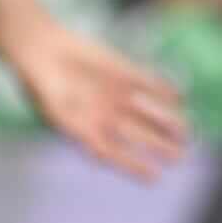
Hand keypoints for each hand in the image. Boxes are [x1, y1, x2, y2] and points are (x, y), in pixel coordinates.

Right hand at [0, 10, 187, 178]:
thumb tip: (103, 158)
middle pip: (141, 136)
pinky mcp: (122, 72)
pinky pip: (149, 82)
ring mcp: (118, 94)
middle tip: (177, 154)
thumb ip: (79, 134)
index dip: (136, 167)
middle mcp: (108, 115)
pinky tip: (178, 96)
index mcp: (90, 130)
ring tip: (183, 128)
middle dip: (160, 146)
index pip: (119, 155)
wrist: (39, 46)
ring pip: (150, 112)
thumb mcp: (55, 113)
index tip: (153, 176)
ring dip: (167, 121)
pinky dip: (164, 89)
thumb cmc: (39, 84)